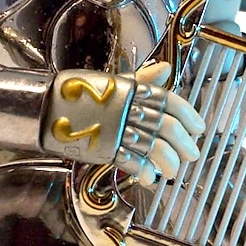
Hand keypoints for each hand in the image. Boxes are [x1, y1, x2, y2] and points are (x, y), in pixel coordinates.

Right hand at [47, 63, 203, 187]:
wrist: (45, 108)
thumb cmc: (80, 95)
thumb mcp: (112, 83)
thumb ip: (141, 80)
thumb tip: (166, 68)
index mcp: (131, 90)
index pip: (168, 101)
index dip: (189, 116)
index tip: (200, 128)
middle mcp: (127, 109)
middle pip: (166, 127)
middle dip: (184, 143)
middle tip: (192, 154)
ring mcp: (117, 129)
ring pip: (154, 147)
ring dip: (168, 162)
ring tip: (173, 171)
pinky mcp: (104, 149)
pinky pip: (132, 162)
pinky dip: (144, 172)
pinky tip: (150, 177)